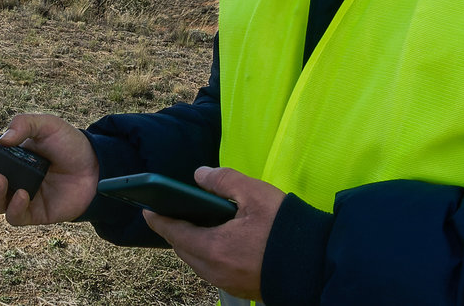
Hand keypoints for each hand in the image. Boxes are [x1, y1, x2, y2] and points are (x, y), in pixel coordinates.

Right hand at [0, 113, 99, 225]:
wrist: (98, 166)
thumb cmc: (70, 144)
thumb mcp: (47, 124)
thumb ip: (24, 124)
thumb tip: (1, 139)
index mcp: (7, 156)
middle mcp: (10, 177)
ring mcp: (21, 196)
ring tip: (1, 179)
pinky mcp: (34, 213)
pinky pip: (15, 217)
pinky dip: (14, 207)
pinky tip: (21, 194)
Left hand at [142, 166, 282, 301]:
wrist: (316, 263)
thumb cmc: (285, 228)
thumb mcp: (254, 193)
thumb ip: (223, 180)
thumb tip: (200, 175)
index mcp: (213, 248)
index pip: (175, 233)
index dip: (159, 220)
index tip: (147, 210)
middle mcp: (216, 271)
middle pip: (184, 250)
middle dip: (175, 232)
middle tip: (171, 214)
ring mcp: (228, 283)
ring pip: (199, 263)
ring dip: (192, 245)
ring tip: (194, 226)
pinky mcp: (241, 288)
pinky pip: (214, 271)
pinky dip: (208, 255)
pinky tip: (219, 242)